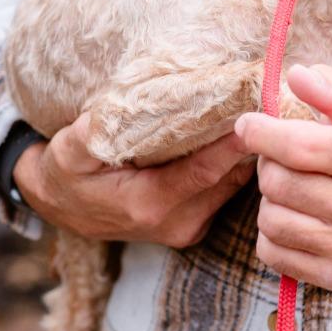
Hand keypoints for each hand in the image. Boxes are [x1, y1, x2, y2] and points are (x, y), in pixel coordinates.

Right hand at [12, 110, 255, 243]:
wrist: (60, 206)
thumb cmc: (66, 173)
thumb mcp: (67, 152)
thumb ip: (89, 136)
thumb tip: (111, 113)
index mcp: (148, 205)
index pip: (206, 171)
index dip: (236, 142)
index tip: (261, 112)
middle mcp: (176, 223)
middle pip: (229, 178)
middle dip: (251, 143)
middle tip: (271, 102)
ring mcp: (189, 228)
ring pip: (233, 186)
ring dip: (247, 153)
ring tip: (261, 112)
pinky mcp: (195, 225)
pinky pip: (226, 191)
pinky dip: (234, 165)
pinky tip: (240, 136)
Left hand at [235, 64, 331, 291]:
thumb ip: (329, 84)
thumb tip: (296, 76)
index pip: (299, 146)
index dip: (261, 132)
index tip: (248, 125)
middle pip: (277, 183)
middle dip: (269, 164)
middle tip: (285, 159)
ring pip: (270, 220)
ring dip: (271, 199)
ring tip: (294, 187)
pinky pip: (272, 252)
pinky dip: (272, 233)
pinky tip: (297, 215)